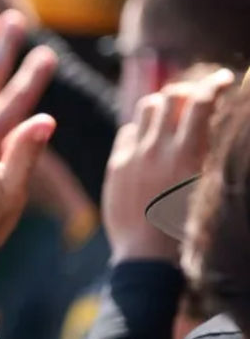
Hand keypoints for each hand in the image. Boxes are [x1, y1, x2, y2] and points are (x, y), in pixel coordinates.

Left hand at [102, 69, 234, 262]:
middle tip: (194, 101)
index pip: (201, 101)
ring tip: (171, 118)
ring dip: (161, 107)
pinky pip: (126, 132)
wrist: (147, 258)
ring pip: (146, 108)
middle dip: (185, 93)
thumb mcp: (206, 188)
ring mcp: (134, 156)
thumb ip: (205, 154)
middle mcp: (159, 149)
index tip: (222, 80)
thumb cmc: (187, 230)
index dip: (214, 84)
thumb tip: (209, 127)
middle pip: (170, 96)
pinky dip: (140, 131)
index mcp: (189, 155)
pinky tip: (149, 143)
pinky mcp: (116, 166)